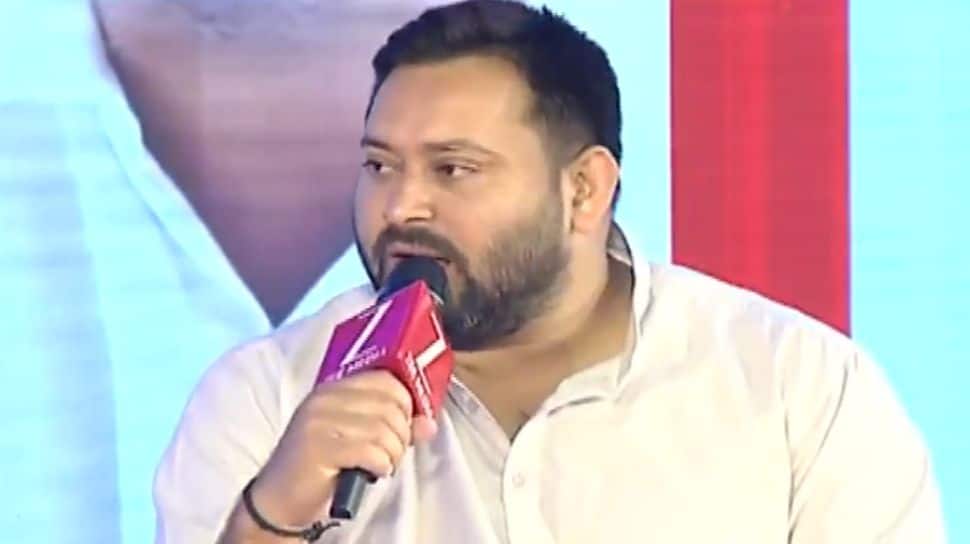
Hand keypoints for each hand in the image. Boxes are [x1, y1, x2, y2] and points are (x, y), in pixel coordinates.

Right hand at [247, 370, 437, 526]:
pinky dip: (381, 465)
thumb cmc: (319, 468)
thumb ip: (393, 427)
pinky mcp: (318, 448)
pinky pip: (371, 451)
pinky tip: (372, 472)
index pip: (385, 380)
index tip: (402, 427)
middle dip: (401, 435)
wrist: (278, 501)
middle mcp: (324, 400)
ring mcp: (318, 422)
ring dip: (392, 454)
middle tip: (391, 453)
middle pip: (389, 406)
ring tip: (381, 465)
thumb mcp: (358, 441)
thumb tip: (429, 423)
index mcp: (332, 390)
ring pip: (383, 430)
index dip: (404, 404)